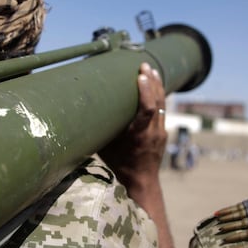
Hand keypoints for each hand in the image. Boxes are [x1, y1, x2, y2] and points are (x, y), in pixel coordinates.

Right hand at [98, 62, 167, 188]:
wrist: (141, 182)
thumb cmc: (119, 165)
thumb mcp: (106, 148)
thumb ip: (102, 129)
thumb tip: (84, 111)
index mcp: (139, 136)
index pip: (148, 109)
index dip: (146, 91)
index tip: (140, 75)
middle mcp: (153, 133)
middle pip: (158, 102)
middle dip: (152, 81)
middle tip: (144, 65)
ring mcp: (161, 132)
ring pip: (163, 104)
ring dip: (157, 86)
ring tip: (151, 70)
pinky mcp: (163, 132)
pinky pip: (163, 110)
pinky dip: (158, 96)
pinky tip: (154, 86)